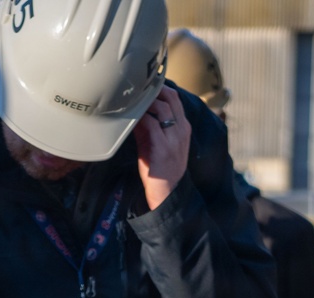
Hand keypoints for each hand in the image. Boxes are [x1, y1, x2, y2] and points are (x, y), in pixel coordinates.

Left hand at [133, 85, 191, 212]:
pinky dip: (140, 118)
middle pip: (170, 97)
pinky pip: (151, 124)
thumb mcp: (158, 145)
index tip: (144, 86)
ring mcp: (173, 138)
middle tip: (136, 90)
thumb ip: (149, 129)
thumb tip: (134, 113)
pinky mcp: (162, 148)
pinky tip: (130, 118)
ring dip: (145, 103)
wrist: (167, 195)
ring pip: (161, 107)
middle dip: (153, 90)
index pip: (175, 98)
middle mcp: (181, 130)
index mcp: (183, 128)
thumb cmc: (160, 171)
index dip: (160, 88)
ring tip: (132, 102)